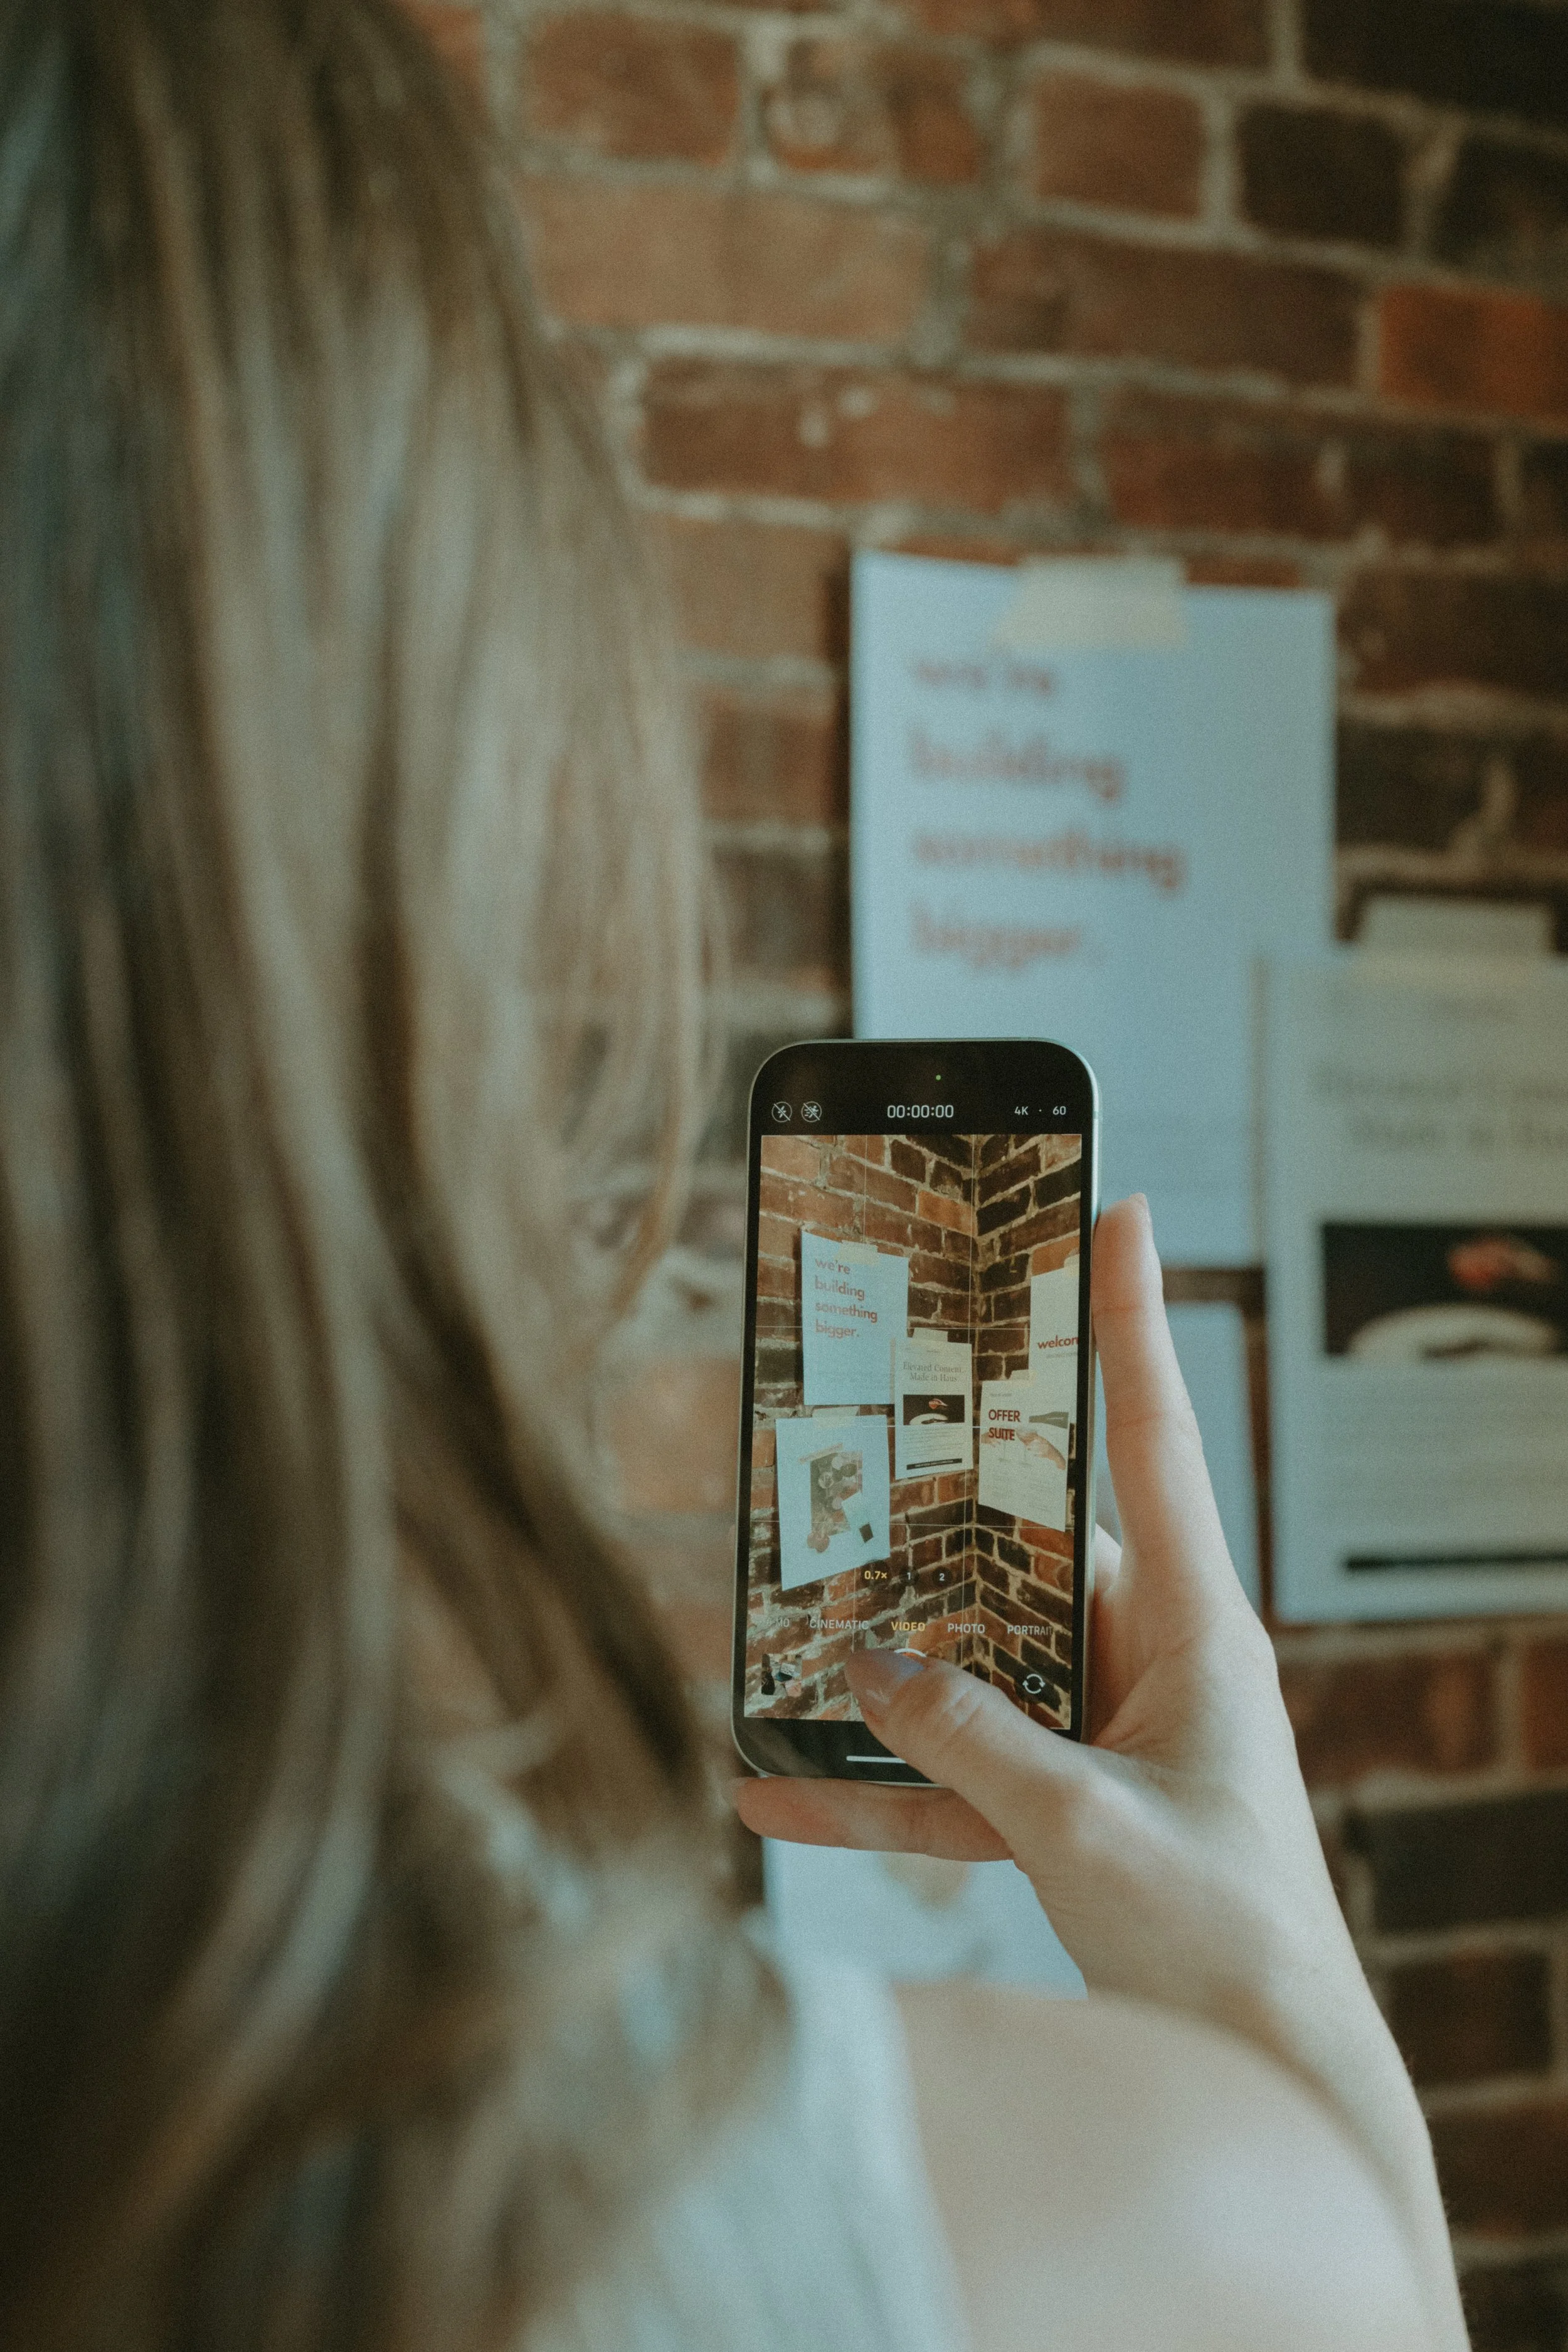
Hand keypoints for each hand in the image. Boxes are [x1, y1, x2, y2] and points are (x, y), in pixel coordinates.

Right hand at [738, 1194, 1339, 2039]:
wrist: (1269, 2082)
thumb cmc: (1226, 1946)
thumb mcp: (1088, 1829)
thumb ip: (969, 1740)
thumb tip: (863, 1663)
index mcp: (1197, 1632)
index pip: (1154, 1442)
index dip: (1132, 1323)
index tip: (1118, 1210)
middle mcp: (1146, 1661)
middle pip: (1022, 1546)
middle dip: (927, 1504)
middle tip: (847, 1424)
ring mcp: (1097, 1732)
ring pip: (964, 1661)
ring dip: (870, 1663)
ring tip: (759, 1628)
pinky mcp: (1054, 1804)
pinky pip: (945, 1771)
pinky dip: (865, 1782)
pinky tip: (766, 1790)